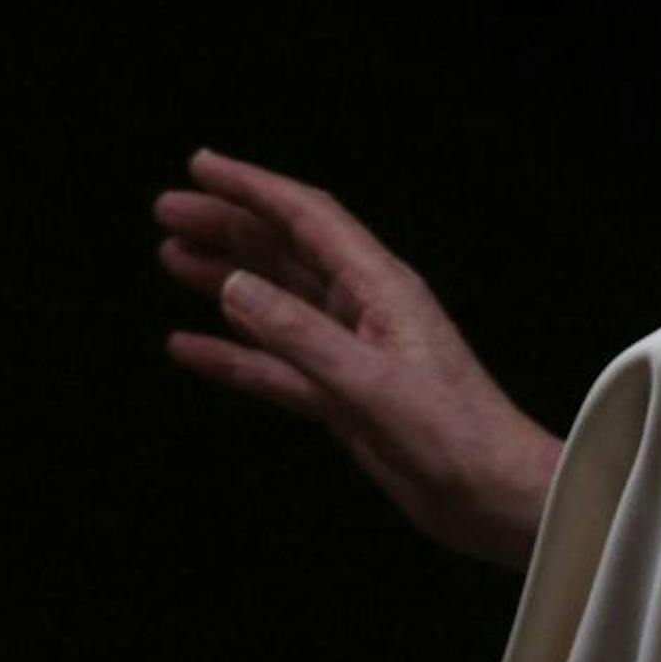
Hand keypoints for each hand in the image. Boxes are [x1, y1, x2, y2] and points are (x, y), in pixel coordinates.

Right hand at [154, 149, 562, 569]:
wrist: (493, 495)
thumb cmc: (454, 436)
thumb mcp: (370, 383)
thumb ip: (300, 335)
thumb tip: (235, 284)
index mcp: (383, 289)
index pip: (310, 218)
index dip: (254, 188)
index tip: (201, 166)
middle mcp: (367, 310)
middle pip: (287, 252)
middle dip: (229, 226)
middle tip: (167, 211)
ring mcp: (354, 353)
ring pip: (277, 304)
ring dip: (226, 279)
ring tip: (172, 259)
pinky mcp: (345, 397)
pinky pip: (277, 366)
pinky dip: (234, 354)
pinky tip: (189, 348)